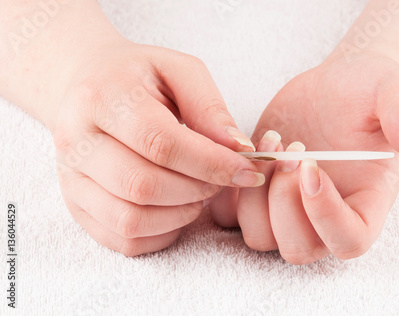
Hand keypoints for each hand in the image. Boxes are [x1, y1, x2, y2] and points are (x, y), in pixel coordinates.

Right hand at [53, 41, 263, 255]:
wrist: (91, 88)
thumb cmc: (140, 78)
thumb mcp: (179, 71)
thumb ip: (210, 107)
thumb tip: (239, 150)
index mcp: (101, 97)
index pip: (160, 143)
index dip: (211, 163)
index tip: (247, 170)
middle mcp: (75, 141)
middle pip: (143, 186)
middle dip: (197, 190)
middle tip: (221, 179)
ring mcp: (71, 178)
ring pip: (130, 220)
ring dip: (180, 214)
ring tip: (200, 192)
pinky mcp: (76, 205)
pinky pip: (123, 239)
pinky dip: (162, 233)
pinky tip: (178, 208)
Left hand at [210, 52, 398, 263]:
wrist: (337, 88)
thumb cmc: (370, 93)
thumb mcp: (393, 92)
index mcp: (365, 205)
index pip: (349, 241)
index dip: (326, 216)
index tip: (313, 166)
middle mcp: (325, 218)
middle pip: (297, 248)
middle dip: (285, 202)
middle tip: (293, 148)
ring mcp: (288, 211)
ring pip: (259, 237)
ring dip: (255, 195)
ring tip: (271, 142)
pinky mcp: (259, 196)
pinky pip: (230, 215)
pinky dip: (229, 189)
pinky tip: (247, 148)